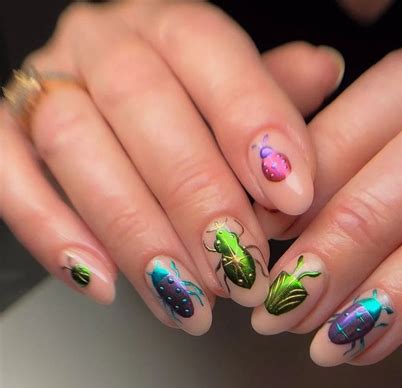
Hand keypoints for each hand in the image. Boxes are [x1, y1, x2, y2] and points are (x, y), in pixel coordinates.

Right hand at [1, 1, 343, 333]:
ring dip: (136, 235)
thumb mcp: (236, 89)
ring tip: (186, 299)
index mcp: (168, 26)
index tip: (292, 198)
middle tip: (238, 273)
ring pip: (76, 146)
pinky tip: (103, 284)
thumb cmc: (183, 101)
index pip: (209, 50)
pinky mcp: (6, 132)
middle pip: (143, 105)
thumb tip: (323, 71)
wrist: (102, 97)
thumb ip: (274, 90)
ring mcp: (47, 84)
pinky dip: (53, 233)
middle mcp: (104, 45)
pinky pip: (10, 177)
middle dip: (196, 200)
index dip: (254, 123)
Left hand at [252, 42, 401, 364]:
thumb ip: (322, 154)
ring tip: (331, 347)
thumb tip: (258, 213)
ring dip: (380, 308)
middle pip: (380, 202)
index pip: (332, 148)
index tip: (249, 253)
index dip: (283, 211)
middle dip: (324, 268)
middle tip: (278, 314)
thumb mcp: (388, 124)